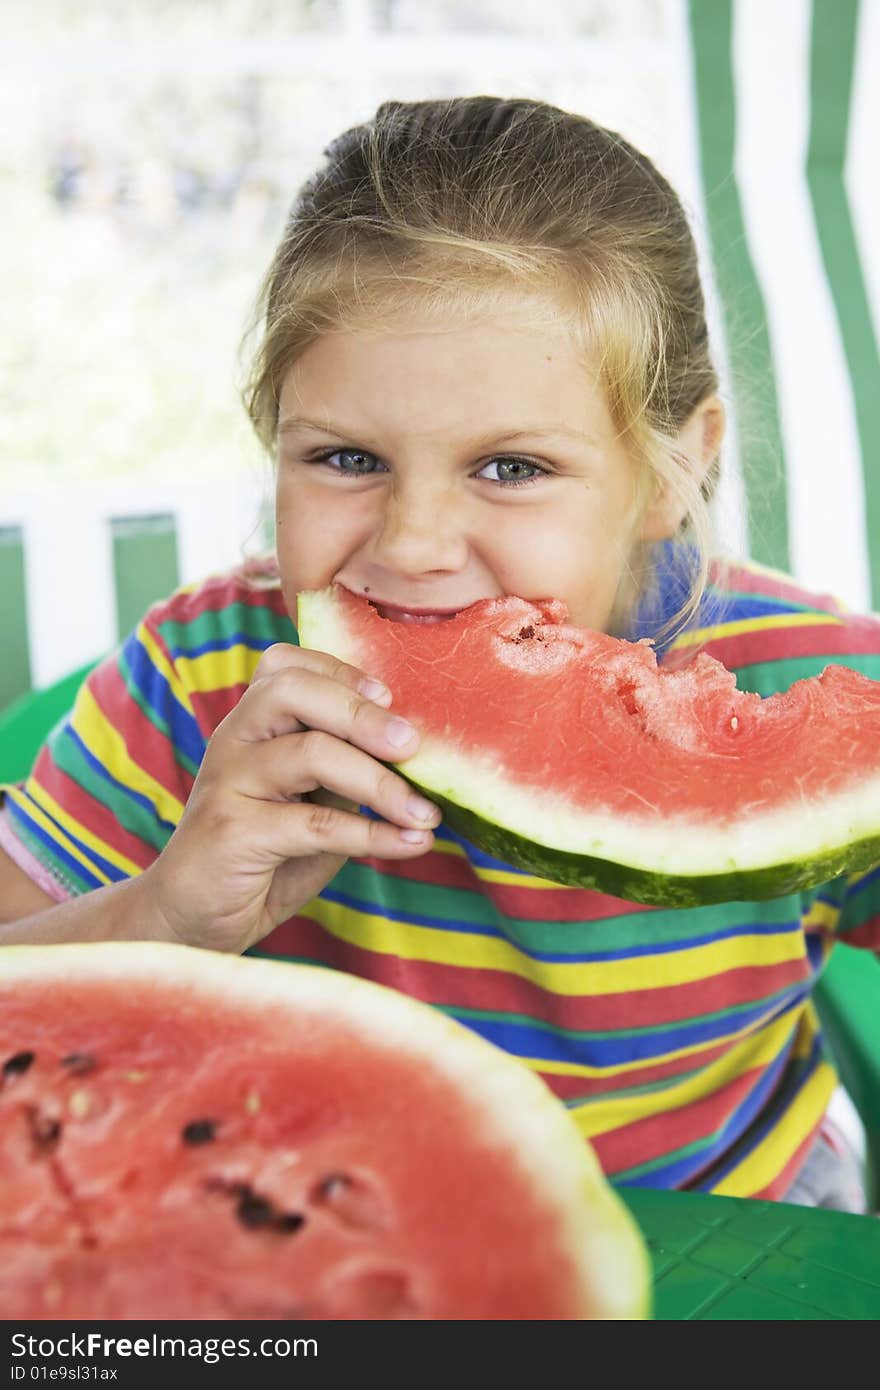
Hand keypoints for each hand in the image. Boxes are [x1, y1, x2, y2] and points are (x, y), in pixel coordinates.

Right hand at [141, 643, 440, 953]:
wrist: (191, 919)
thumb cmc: (262, 855)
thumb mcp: (309, 802)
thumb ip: (343, 770)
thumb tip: (414, 753)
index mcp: (251, 724)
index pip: (286, 665)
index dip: (341, 671)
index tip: (390, 698)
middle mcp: (234, 741)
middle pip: (294, 693)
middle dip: (362, 715)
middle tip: (413, 746)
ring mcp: (228, 783)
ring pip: (310, 754)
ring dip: (379, 783)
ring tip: (425, 813)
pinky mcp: (233, 833)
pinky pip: (315, 823)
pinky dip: (370, 833)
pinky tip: (409, 843)